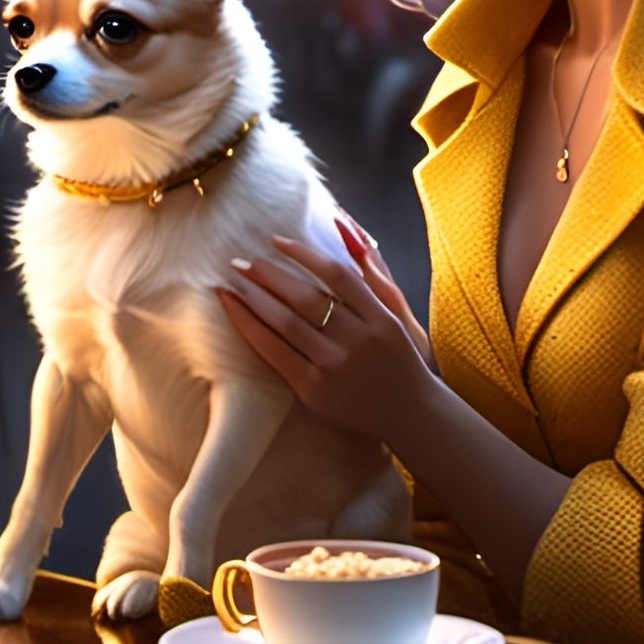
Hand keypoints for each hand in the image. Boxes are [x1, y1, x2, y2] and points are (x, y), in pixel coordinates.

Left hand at [217, 232, 435, 445]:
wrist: (410, 414)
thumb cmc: (401, 359)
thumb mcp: (399, 315)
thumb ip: (375, 275)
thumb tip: (346, 229)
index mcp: (381, 318)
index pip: (338, 275)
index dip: (304, 254)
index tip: (276, 240)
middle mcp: (358, 341)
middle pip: (306, 297)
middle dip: (269, 274)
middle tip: (242, 260)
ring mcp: (334, 367)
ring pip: (287, 323)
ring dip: (255, 298)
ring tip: (233, 281)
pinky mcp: (314, 390)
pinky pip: (275, 353)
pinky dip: (252, 329)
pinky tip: (236, 312)